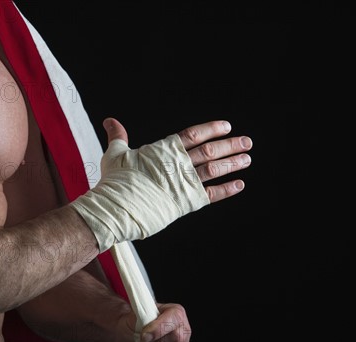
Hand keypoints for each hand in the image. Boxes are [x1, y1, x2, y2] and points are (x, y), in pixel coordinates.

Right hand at [104, 118, 252, 202]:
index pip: (192, 135)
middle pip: (210, 150)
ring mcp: (184, 182)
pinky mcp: (187, 201)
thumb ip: (117, 136)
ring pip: (214, 169)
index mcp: (163, 150)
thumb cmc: (115, 180)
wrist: (117, 206)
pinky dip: (226, 190)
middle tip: (246, 142)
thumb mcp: (115, 153)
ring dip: (232, 163)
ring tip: (246, 159)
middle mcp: (178, 164)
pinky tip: (238, 185)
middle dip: (230, 145)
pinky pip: (211, 194)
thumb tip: (109, 121)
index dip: (211, 129)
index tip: (226, 126)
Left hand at [116, 303, 191, 341]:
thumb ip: (143, 319)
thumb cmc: (133, 326)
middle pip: (176, 339)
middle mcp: (183, 331)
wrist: (127, 340)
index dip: (158, 329)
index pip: (175, 318)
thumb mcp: (135, 316)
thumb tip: (148, 334)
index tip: (143, 336)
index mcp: (176, 313)